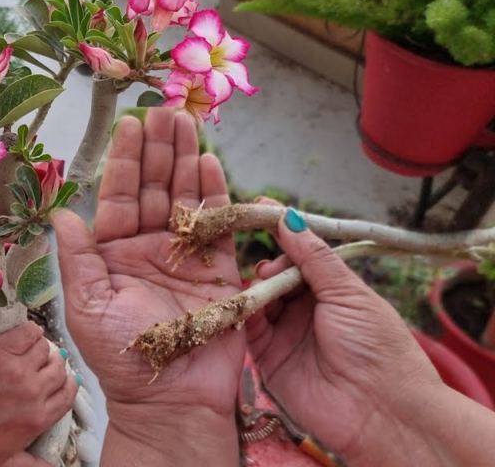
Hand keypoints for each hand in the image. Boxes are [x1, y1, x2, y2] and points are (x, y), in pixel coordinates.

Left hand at [0, 322, 77, 466]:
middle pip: (59, 369)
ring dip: (40, 348)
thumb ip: (31, 465)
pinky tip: (23, 336)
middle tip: (41, 364)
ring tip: (28, 351)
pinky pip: (28, 333)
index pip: (68, 393)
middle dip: (54, 365)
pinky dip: (30, 332)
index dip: (66, 383)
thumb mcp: (3, 463)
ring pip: (45, 349)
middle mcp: (33, 392)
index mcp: (38, 418)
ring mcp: (17, 370)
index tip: (58, 379)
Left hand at [52, 108, 243, 463]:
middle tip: (168, 108)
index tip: (133, 124)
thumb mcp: (86, 306)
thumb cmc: (122, 358)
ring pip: (187, 197)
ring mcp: (185, 257)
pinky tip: (210, 162)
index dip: (127, 160)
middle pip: (156, 187)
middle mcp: (149, 248)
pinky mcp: (219, 271)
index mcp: (114, 253)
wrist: (170, 400)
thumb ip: (77, 258)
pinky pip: (218, 224)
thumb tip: (61, 213)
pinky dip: (216, 193)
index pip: (120, 196)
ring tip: (190, 121)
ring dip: (187, 159)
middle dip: (161, 148)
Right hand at [246, 198, 446, 464]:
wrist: (381, 411)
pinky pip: (245, 330)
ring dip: (252, 288)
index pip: (298, 255)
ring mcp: (284, 333)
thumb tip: (289, 216)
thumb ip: (313, 256)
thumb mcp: (348, 292)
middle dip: (266, 264)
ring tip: (256, 285)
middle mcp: (304, 309)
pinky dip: (240, 314)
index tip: (258, 210)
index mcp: (331, 290)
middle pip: (272, 274)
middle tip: (268, 267)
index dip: (280, 234)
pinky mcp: (266, 358)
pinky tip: (239, 303)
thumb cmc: (378, 348)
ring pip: (256, 299)